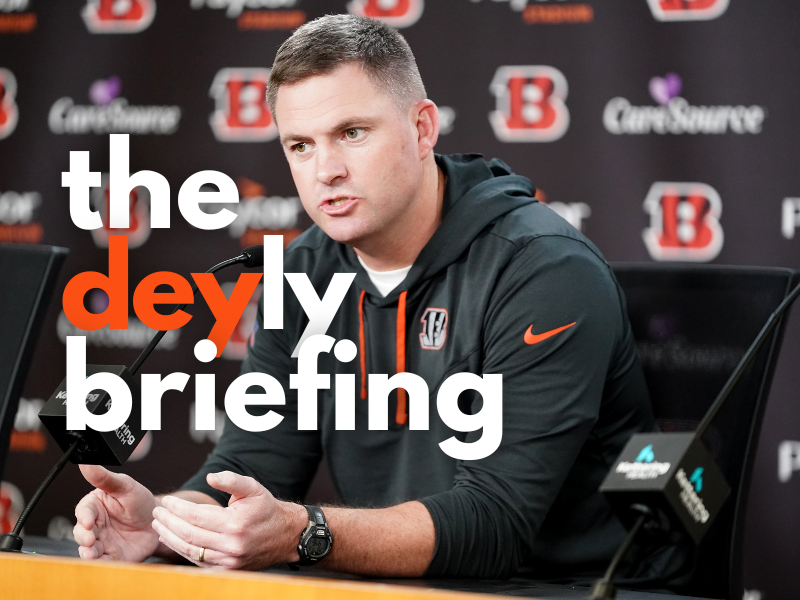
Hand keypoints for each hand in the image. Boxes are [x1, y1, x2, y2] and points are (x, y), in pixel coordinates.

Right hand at [73, 465, 159, 561]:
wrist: (159, 521)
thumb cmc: (139, 501)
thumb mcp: (125, 486)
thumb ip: (104, 477)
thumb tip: (86, 461)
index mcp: (95, 506)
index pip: (84, 511)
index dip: (84, 517)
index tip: (89, 521)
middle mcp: (95, 526)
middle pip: (81, 533)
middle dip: (84, 537)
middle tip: (90, 540)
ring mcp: (102, 542)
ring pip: (88, 550)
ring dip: (88, 553)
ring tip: (93, 554)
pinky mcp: (112, 556)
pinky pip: (103, 562)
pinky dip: (101, 564)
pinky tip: (104, 563)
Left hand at [151, 471, 304, 569]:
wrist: (286, 535)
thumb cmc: (266, 509)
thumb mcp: (252, 488)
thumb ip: (231, 480)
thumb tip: (210, 477)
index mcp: (235, 524)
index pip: (196, 516)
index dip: (177, 508)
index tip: (166, 501)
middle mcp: (231, 545)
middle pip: (189, 534)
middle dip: (168, 523)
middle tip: (157, 513)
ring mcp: (229, 560)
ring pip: (191, 551)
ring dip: (170, 538)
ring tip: (159, 527)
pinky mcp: (228, 569)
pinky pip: (199, 561)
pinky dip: (182, 550)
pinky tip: (173, 540)